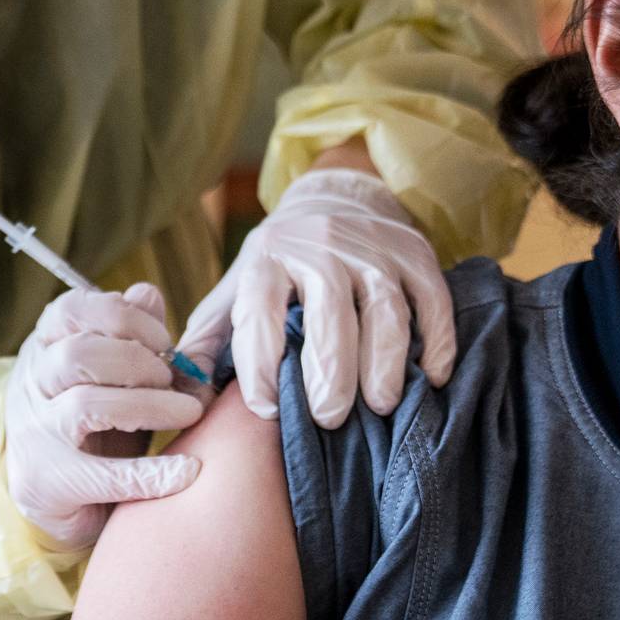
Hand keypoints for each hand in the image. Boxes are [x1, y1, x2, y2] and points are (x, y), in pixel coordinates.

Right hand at [2, 283, 206, 548]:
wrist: (58, 503)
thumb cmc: (93, 427)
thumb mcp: (111, 377)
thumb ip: (130, 334)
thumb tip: (147, 293)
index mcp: (43, 348)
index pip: (70, 310)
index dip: (123, 316)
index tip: (165, 340)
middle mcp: (30, 385)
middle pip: (77, 353)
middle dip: (138, 361)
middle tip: (174, 380)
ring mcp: (33, 435)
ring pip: (85, 405)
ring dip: (148, 406)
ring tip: (188, 413)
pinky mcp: (45, 484)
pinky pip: (102, 474)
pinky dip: (151, 473)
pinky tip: (189, 471)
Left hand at [176, 167, 457, 427]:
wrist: (330, 201)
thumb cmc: (276, 268)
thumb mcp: (233, 293)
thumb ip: (206, 342)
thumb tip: (182, 398)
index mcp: (267, 258)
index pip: (260, 312)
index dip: (260, 363)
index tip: (265, 409)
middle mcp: (319, 247)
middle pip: (328, 312)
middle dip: (329, 370)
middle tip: (328, 418)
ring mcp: (372, 249)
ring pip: (384, 308)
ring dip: (384, 360)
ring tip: (380, 405)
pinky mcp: (415, 253)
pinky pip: (432, 299)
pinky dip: (437, 339)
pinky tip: (430, 377)